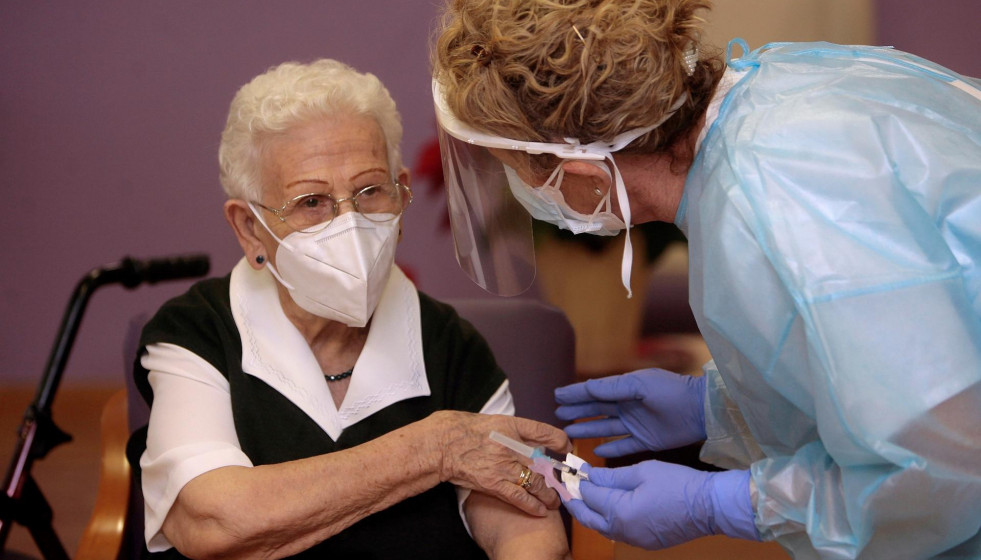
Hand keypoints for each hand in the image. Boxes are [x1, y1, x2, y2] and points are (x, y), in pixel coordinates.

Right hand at [430, 411, 571, 515]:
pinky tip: (542, 510)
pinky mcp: (494, 483)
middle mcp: (511, 445)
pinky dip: (533, 505)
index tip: (566, 447)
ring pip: (536, 483)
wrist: (441, 444)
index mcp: (511, 426)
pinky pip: (519, 497)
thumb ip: (513, 431)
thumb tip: (530, 440)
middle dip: (556, 476)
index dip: (560, 440)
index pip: (544, 431)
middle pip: (544, 462)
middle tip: (563, 483)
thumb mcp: (492, 421)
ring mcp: (503, 465)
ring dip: (549, 494)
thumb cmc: (463, 430)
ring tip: (555, 501)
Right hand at [554, 369, 705, 456]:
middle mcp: (627, 406)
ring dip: (587, 429)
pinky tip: (596, 450)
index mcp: (625, 389)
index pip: (595, 391)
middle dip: (577, 411)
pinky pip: (622, 446)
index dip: (575, 393)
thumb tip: (586, 387)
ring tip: (569, 431)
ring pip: (605, 428)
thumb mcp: (640, 384)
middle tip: (557, 414)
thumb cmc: (670, 392)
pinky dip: (609, 448)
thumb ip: (613, 387)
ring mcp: (635, 425)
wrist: (699, 410)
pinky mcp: (645, 441)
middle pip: (596, 410)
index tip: (557, 395)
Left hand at [564, 461, 758, 549]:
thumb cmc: (678, 483)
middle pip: (588, 517)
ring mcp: (634, 540)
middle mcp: (622, 530)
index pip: (589, 495)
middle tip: (564, 487)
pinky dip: (606, 520)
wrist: (710, 507)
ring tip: (581, 495)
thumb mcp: (642, 472)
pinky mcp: (645, 543)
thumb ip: (611, 476)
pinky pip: (617, 532)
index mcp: (620, 511)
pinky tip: (606, 507)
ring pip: (601, 528)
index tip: (566, 469)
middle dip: (574, 501)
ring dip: (589, 512)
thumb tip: (588, 475)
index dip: (576, 481)